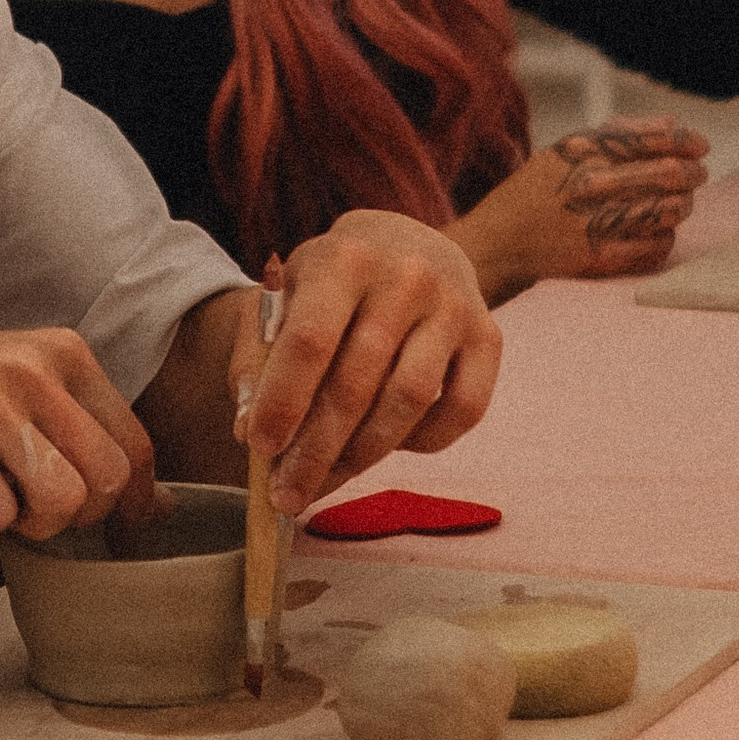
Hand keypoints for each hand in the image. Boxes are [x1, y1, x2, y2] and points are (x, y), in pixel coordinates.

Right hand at [0, 325, 152, 542]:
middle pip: (106, 479)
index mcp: (59, 351)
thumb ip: (76, 430)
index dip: (130, 502)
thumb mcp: (12, 390)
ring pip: (62, 501)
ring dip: (27, 522)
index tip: (114, 530)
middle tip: (31, 511)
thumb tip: (153, 504)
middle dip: (76, 516)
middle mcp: (31, 367)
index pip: (133, 442)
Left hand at [237, 213, 498, 519]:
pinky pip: (462, 410)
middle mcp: (407, 277)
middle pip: (357, 382)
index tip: (258, 446)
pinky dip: (423, 441)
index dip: (283, 399)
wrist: (413, 245)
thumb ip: (258, 357)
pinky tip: (388, 445)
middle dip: (317, 449)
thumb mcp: (285, 294)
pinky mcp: (489, 336)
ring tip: (328, 477)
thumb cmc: (335, 281)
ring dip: (363, 453)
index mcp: (346, 258)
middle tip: (287, 494)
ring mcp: (454, 306)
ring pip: (409, 401)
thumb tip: (249, 431)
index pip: (310, 339)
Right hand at [454, 119, 710, 300]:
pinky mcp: (600, 258)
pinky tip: (661, 230)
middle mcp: (589, 183)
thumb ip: (618, 134)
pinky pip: (656, 245)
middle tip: (697, 175)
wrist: (499, 242)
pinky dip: (667, 236)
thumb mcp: (566, 149)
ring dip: (683, 204)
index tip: (700, 146)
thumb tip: (672, 124)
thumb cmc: (537, 190)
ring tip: (680, 201)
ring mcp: (595, 222)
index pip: (651, 139)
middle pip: (668, 174)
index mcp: (582, 150)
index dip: (687, 141)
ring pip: (668, 210)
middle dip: (692, 173)